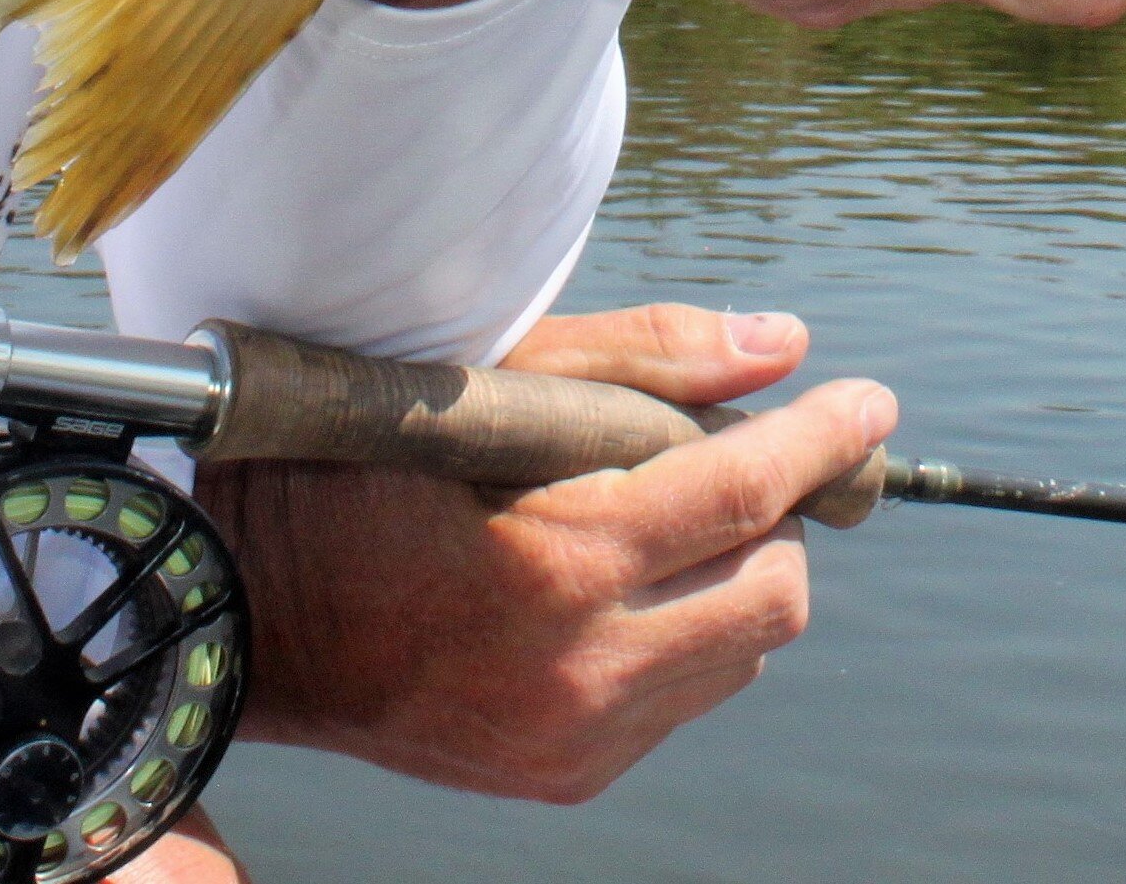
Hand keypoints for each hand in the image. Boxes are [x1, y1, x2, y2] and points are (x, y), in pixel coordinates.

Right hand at [202, 302, 893, 804]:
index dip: (820, 441)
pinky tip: (610, 595)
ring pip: (744, 653)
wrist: (256, 620)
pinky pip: (685, 700)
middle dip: (774, 517)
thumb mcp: (484, 383)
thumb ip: (641, 359)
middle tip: (732, 464)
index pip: (741, 494)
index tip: (870, 403)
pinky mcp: (568, 777)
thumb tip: (784, 348)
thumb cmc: (362, 470)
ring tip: (656, 529)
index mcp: (555, 562)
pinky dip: (681, 640)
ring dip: (732, 580)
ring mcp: (576, 736)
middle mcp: (578, 668)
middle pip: (772, 590)